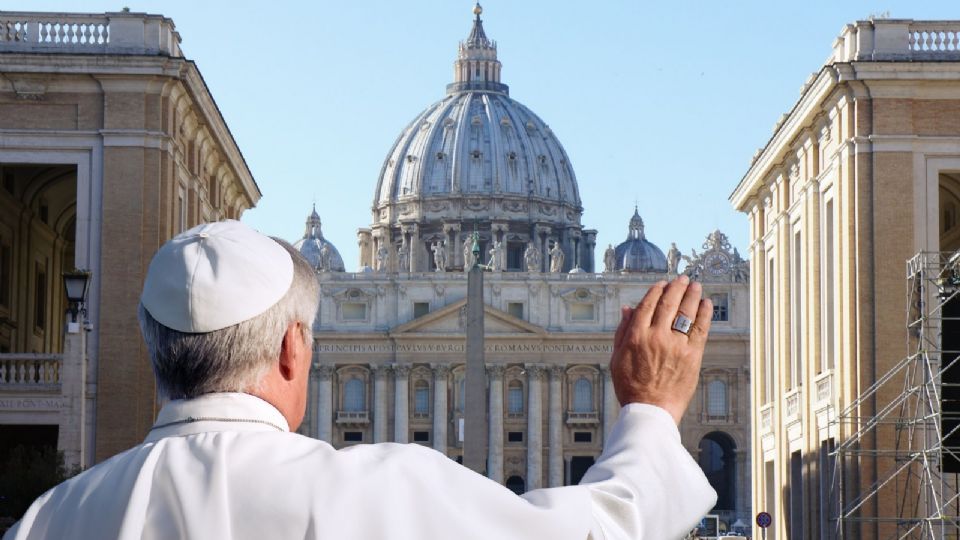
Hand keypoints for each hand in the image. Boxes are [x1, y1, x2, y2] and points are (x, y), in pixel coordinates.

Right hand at [610, 275, 712, 423]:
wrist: (651, 410)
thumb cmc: (631, 386)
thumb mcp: (617, 357)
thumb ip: (622, 331)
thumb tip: (627, 308)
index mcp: (636, 336)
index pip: (648, 304)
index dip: (656, 290)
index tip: (662, 283)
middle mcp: (656, 337)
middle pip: (669, 303)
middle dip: (677, 287)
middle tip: (682, 279)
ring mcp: (675, 345)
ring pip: (686, 312)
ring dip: (692, 295)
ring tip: (695, 286)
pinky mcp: (692, 355)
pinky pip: (700, 328)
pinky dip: (704, 313)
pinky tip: (706, 304)